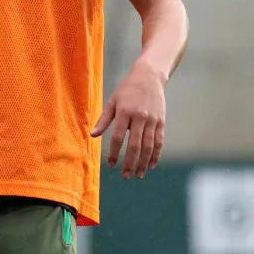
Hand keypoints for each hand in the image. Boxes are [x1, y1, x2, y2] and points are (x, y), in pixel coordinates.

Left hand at [90, 63, 166, 178]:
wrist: (148, 78)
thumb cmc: (126, 90)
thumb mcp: (112, 102)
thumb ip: (103, 120)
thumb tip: (92, 136)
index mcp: (124, 112)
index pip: (117, 137)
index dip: (113, 152)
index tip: (110, 164)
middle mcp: (139, 118)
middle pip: (134, 145)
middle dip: (130, 163)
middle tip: (125, 176)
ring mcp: (152, 121)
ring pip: (148, 146)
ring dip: (143, 163)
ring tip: (138, 174)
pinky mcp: (161, 122)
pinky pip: (159, 142)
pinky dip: (155, 155)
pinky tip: (150, 165)